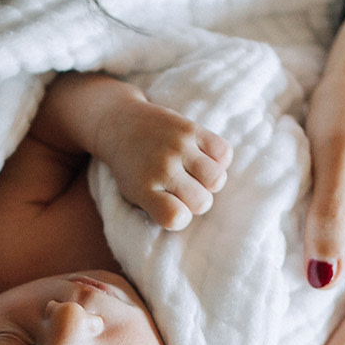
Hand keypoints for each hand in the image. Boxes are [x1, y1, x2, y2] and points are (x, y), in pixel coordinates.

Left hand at [44, 73, 230, 230]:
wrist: (120, 124)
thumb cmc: (132, 168)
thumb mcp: (134, 193)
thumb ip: (160, 208)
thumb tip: (193, 220)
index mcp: (143, 189)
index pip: (176, 217)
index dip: (181, 217)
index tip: (173, 209)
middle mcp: (161, 167)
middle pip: (202, 202)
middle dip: (198, 200)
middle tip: (184, 189)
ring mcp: (178, 146)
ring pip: (217, 178)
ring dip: (210, 181)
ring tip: (196, 174)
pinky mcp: (191, 128)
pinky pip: (224, 152)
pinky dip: (219, 159)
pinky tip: (203, 157)